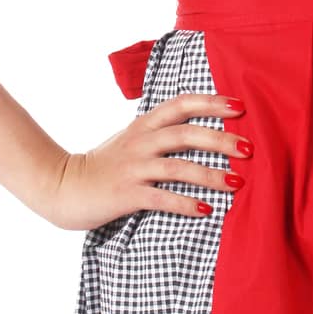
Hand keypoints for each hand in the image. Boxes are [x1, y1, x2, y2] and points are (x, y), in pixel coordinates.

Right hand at [43, 94, 249, 230]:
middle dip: (221, 140)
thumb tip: (201, 132)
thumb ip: (160, 133)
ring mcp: (133, 168)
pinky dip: (185, 203)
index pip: (181, 104)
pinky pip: (161, 197)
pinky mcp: (126, 194)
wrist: (62, 185)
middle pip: (186, 134)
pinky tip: (206, 210)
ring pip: (178, 166)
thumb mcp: (132, 139)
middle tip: (250, 148)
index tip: (240, 106)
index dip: (211, 103)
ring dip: (211, 174)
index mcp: (144, 125)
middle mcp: (141, 142)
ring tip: (237, 182)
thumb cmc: (104, 164)